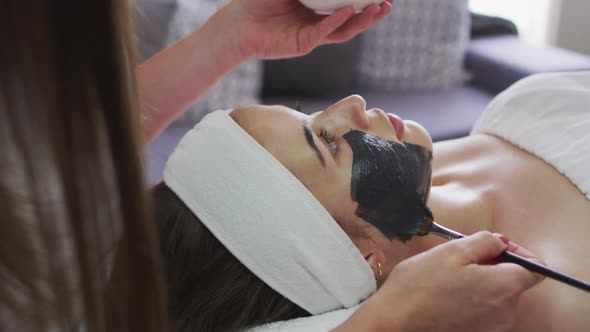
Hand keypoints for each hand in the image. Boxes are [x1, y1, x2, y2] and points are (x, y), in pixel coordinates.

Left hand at [221, 0, 392, 58]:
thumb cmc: (257, 0)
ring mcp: (313, 34)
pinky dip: (338, 21)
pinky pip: (325, 32)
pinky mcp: (304, 44)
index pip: (346, 1)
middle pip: (353, 16)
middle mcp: (319, 20)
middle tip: (390, 0)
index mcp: (316, 5)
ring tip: (381, 8)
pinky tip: (349, 10)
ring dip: (364, 19)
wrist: (237, 24)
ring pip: (345, 28)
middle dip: (374, 8)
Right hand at [337, 232, 543, 331]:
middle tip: (462, 257)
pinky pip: (485, 309)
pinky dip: (473, 297)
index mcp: (505, 287)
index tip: (493, 245)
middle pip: (515, 281)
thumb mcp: (452, 251)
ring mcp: (492, 327)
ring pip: (498, 295)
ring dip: (482, 281)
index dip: (517, 251)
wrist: (395, 322)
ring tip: (450, 276)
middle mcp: (506, 312)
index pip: (535, 268)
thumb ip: (485, 241)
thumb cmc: (420, 286)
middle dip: (494, 265)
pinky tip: (447, 292)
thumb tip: (502, 242)